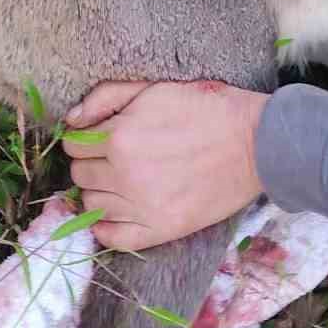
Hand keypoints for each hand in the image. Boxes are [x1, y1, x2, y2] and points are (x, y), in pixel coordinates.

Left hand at [62, 80, 269, 250]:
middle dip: (91, 162)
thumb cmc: (206, 109)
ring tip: (123, 180)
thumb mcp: (154, 89)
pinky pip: (113, 238)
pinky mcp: (161, 230)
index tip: (101, 136)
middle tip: (115, 156)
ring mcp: (142, 207)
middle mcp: (124, 175)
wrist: (256, 143)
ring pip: (92, 205)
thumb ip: (106, 97)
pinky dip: (106, 228)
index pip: (73, 144)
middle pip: (79, 174)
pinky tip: (117, 212)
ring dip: (100, 191)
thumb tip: (71, 119)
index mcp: (120, 137)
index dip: (85, 137)